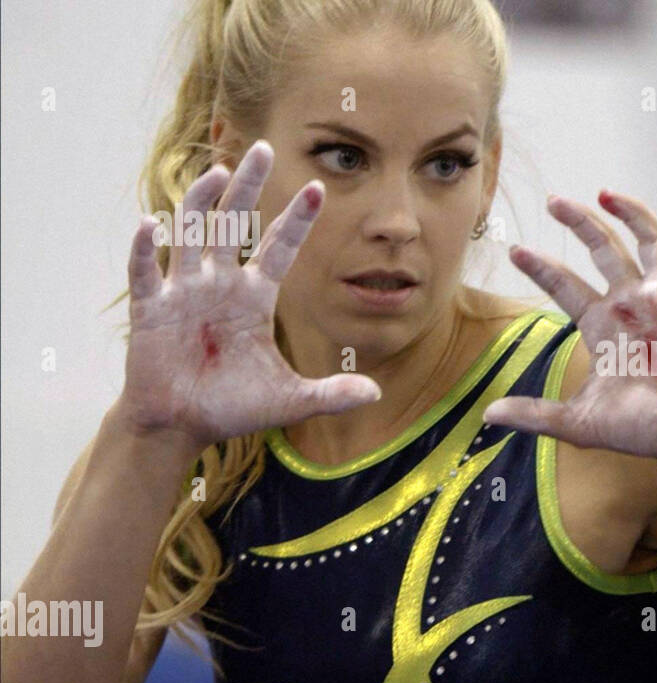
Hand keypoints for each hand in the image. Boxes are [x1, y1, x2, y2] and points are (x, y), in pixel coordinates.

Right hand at [116, 141, 380, 447]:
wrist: (182, 427)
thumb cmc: (233, 407)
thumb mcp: (289, 400)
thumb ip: (332, 393)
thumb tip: (378, 393)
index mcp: (254, 297)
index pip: (279, 247)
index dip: (297, 219)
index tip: (318, 188)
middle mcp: (220, 284)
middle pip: (235, 224)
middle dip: (249, 187)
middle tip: (264, 148)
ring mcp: (184, 292)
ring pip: (193, 234)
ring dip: (203, 202)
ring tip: (220, 171)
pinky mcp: (151, 309)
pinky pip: (146, 272)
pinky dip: (145, 249)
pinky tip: (150, 224)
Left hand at [483, 190, 656, 466]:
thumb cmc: (642, 429)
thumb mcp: (580, 422)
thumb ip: (536, 414)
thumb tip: (488, 416)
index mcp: (602, 326)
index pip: (566, 285)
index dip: (541, 267)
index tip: (516, 251)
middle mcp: (631, 304)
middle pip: (603, 250)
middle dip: (580, 223)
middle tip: (554, 201)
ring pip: (649, 241)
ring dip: (631, 213)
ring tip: (605, 192)